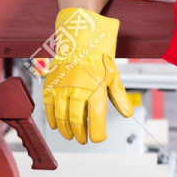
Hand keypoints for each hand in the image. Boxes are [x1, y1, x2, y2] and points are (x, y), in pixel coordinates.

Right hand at [42, 7, 132, 143]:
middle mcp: (77, 90)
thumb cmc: (98, 56)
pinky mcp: (50, 85)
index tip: (98, 138)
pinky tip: (56, 125)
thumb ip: (119, 96)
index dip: (97, 133)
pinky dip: (52, 119)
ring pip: (61, 118)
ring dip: (66, 130)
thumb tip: (127, 113)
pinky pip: (49, 108)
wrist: (79, 38)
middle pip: (77, 122)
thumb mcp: (113, 74)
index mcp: (95, 89)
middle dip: (80, 134)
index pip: (96, 120)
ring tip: (71, 135)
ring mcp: (61, 88)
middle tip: (83, 139)